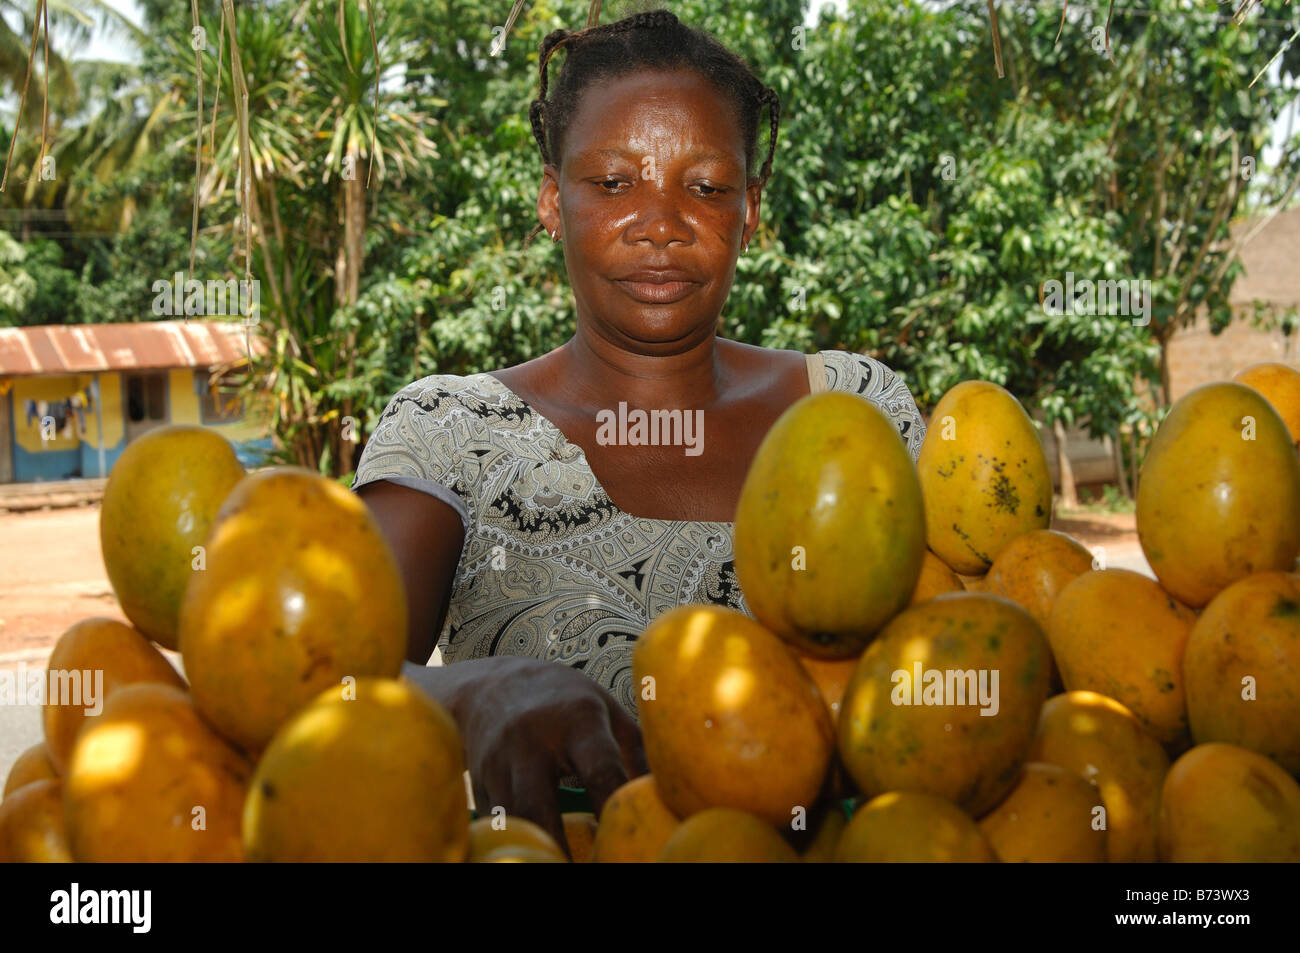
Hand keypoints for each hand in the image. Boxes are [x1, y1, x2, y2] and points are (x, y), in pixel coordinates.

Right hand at [408, 656, 647, 855]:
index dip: (612, 807)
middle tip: (586, 867)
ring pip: (513, 821)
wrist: (490, 685)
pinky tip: (536, 856)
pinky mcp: (478, 785)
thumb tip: (667, 798)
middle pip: (540, 806)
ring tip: (562, 863)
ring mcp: (498, 763)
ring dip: (536, 850)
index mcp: (575, 720)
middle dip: (559, 847)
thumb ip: (636, 752)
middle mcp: (531, 740)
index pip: (598, 769)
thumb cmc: (565, 700)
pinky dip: (517, 843)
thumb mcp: (606, 710)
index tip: (623, 838)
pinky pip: (497, 824)